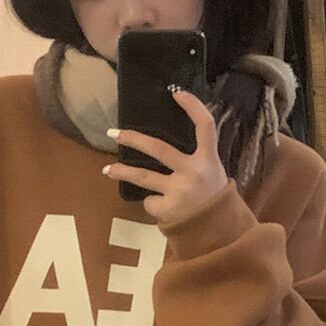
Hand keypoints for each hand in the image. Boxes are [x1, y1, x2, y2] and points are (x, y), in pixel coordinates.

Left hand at [103, 89, 228, 224]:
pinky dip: (153, 203)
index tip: (177, 92)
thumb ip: (197, 159)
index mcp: (209, 160)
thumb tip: (167, 143)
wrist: (218, 233)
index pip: (205, 127)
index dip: (193, 107)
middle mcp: (193, 172)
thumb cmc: (213, 199)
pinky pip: (150, 201)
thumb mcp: (214, 174)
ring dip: (122, 171)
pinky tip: (163, 207)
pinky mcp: (168, 209)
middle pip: (159, 149)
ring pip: (143, 177)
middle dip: (133, 139)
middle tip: (114, 133)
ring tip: (107, 170)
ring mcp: (179, 191)